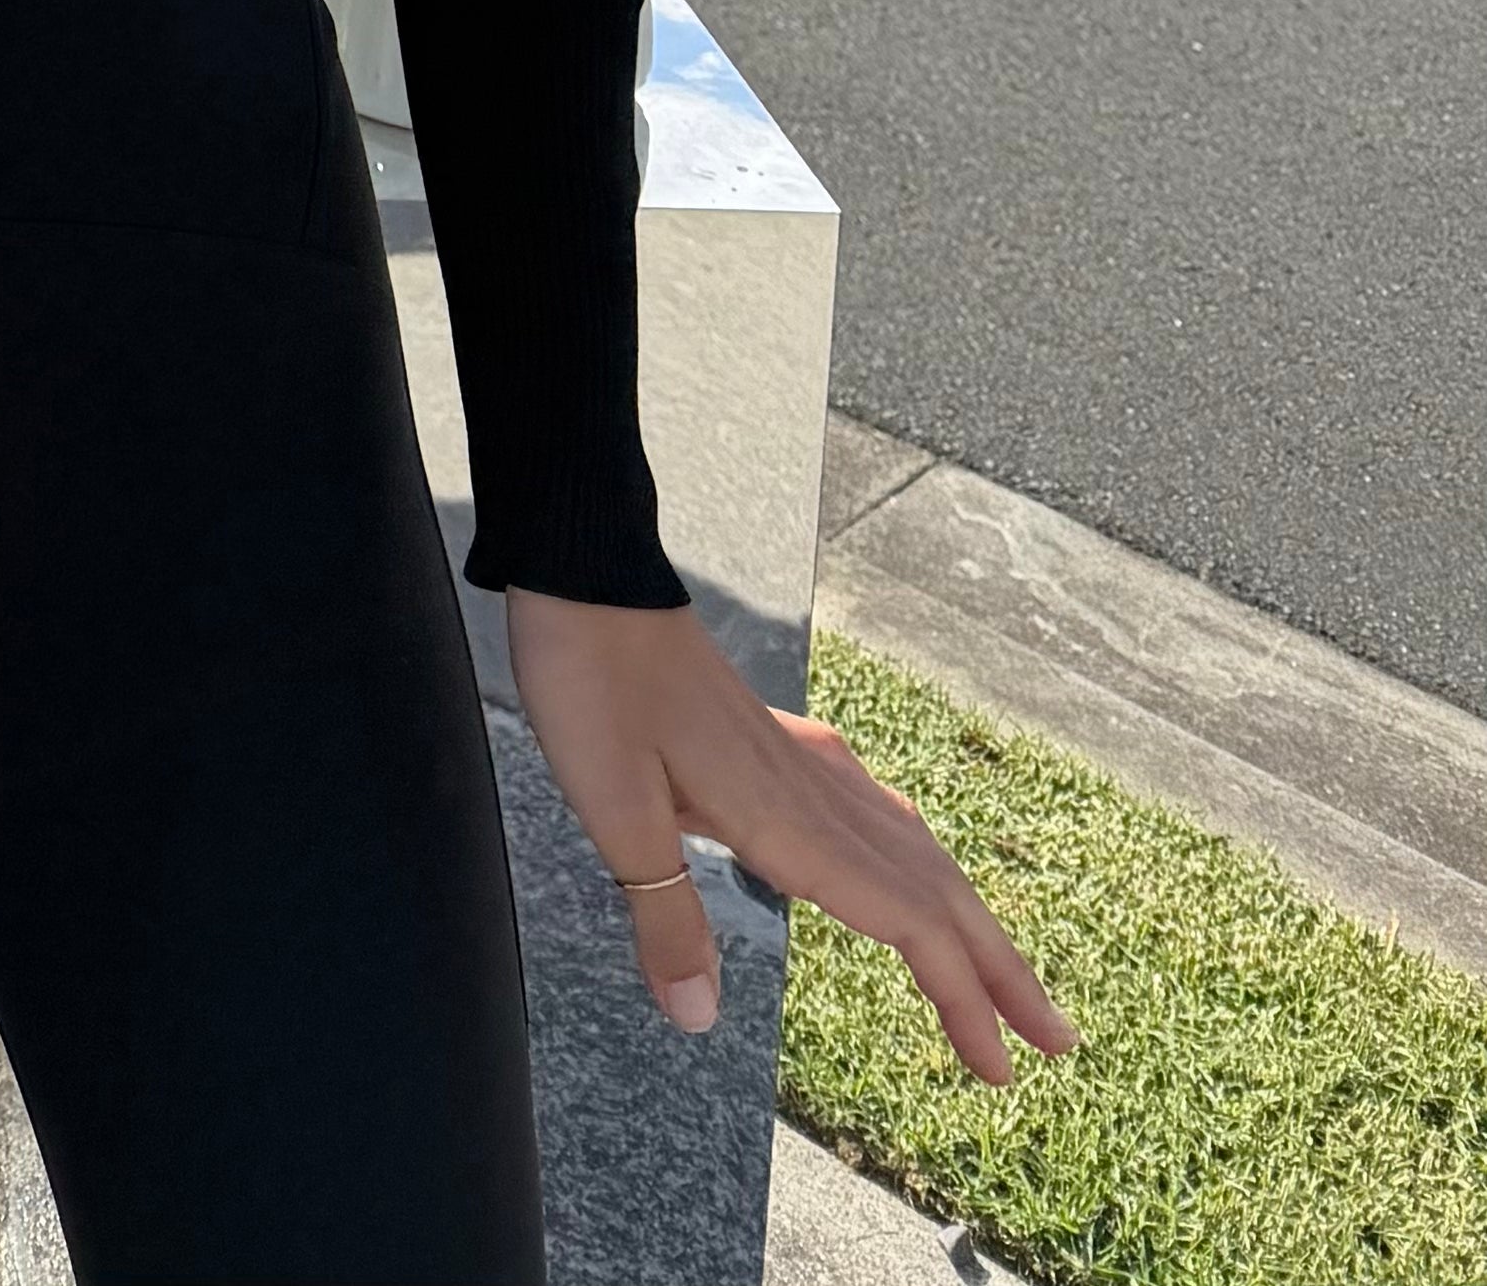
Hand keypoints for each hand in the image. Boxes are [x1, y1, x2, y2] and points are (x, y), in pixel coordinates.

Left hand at [508, 589, 1073, 1081]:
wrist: (590, 573)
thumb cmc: (592, 681)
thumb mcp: (609, 806)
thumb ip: (662, 913)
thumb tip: (699, 1020)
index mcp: (788, 816)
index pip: (906, 922)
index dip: (960, 998)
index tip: (1000, 1071)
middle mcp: (815, 788)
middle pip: (935, 891)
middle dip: (999, 970)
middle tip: (1055, 1043)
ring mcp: (804, 756)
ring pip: (914, 849)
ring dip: (966, 918)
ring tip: (1002, 976)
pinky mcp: (777, 737)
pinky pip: (877, 814)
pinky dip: (916, 863)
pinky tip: (904, 866)